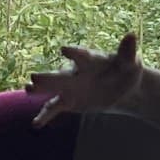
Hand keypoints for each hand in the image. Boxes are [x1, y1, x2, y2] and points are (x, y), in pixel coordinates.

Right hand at [28, 32, 143, 124]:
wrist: (124, 89)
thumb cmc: (126, 71)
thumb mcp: (130, 62)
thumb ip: (128, 51)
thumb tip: (131, 35)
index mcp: (89, 59)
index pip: (80, 55)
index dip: (74, 53)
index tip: (64, 50)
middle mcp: (75, 72)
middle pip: (61, 74)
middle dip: (48, 77)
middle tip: (34, 77)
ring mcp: (69, 87)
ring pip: (52, 88)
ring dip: (40, 89)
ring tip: (28, 89)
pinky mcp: (68, 100)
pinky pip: (54, 107)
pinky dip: (45, 115)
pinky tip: (36, 124)